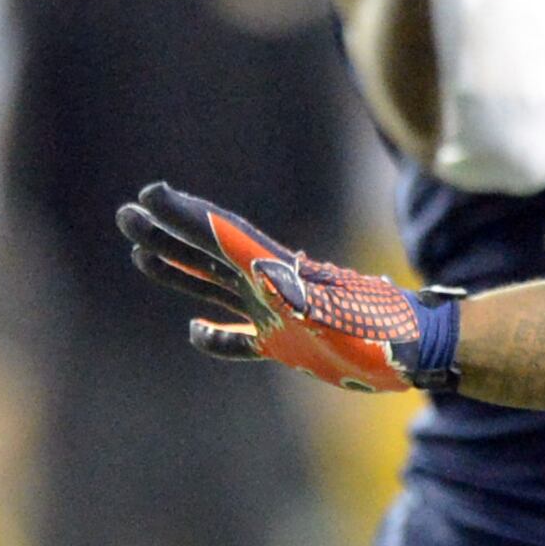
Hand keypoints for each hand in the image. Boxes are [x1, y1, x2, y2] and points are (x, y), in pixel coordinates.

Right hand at [116, 182, 460, 394]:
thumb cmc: (383, 330)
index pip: (222, 236)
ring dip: (179, 271)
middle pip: (207, 254)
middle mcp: (271, 288)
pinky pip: (241, 339)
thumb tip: (254, 259)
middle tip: (126, 214)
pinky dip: (216, 336)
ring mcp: (277, 316)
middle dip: (168, 234)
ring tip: (140, 255)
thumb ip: (294, 288)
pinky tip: (195, 331)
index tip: (151, 195)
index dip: (186, 216)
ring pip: (215, 288)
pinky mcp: (289, 345)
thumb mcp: (334, 306)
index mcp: (278, 273)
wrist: (418, 350)